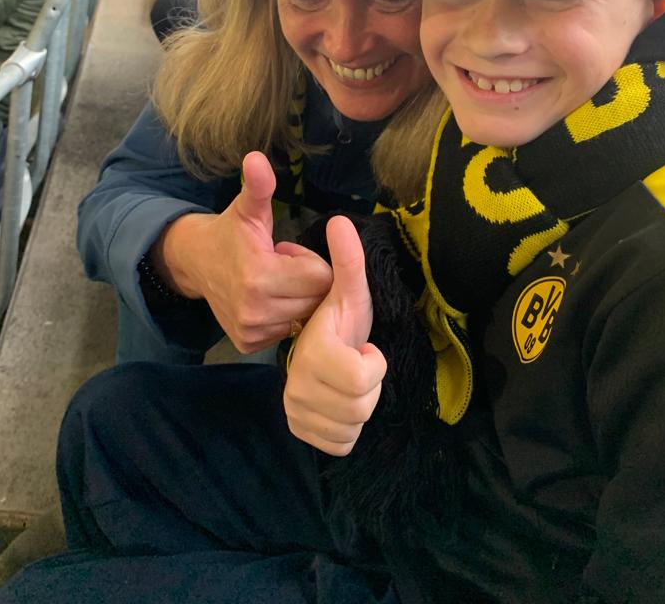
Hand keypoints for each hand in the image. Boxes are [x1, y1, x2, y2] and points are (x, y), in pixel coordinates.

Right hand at [153, 152, 333, 352]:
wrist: (195, 263)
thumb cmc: (231, 233)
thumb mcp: (248, 208)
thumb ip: (259, 186)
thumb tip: (256, 157)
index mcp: (259, 275)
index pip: (320, 276)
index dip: (310, 261)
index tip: (288, 251)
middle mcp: (255, 310)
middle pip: (316, 300)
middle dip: (308, 282)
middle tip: (284, 267)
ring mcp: (250, 331)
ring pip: (304, 319)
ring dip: (298, 300)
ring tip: (276, 282)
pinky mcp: (248, 344)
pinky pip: (287, 333)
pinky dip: (284, 317)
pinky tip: (268, 300)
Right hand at [283, 216, 386, 455]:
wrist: (300, 347)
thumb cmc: (332, 317)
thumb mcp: (345, 290)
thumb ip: (347, 260)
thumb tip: (343, 220)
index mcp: (310, 350)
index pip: (363, 376)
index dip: (371, 359)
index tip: (356, 344)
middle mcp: (293, 386)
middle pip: (362, 405)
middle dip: (368, 383)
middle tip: (354, 363)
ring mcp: (295, 412)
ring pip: (353, 427)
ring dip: (360, 405)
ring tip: (346, 379)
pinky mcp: (299, 433)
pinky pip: (342, 444)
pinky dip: (347, 428)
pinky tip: (338, 403)